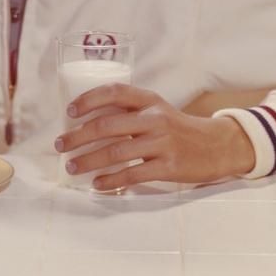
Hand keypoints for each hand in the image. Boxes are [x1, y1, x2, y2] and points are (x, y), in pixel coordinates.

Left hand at [54, 84, 255, 190]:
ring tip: (71, 167)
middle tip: (60, 145)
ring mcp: (163, 142)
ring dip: (88, 160)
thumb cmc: (176, 129)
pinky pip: (133, 174)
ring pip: (116, 152)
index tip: (69, 112)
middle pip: (108, 125)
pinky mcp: (168, 166)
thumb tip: (85, 122)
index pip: (115, 91)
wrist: (215, 147)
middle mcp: (155, 118)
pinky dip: (111, 180)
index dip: (89, 99)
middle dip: (78, 136)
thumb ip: (128, 111)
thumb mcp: (156, 110)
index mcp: (149, 100)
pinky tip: (96, 184)